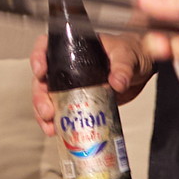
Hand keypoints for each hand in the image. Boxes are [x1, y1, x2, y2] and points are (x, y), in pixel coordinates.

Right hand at [27, 32, 147, 133]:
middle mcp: (67, 66)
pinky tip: (58, 131)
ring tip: (50, 127)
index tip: (40, 72)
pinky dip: (57, 123)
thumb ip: (122, 67)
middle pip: (42, 79)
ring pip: (48, 98)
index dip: (38, 58)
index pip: (47, 47)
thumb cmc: (131, 52)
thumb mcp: (127, 56)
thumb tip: (118, 82)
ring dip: (44, 114)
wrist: (140, 69)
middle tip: (47, 111)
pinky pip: (62, 111)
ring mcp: (70, 85)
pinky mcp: (78, 101)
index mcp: (74, 48)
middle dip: (40, 97)